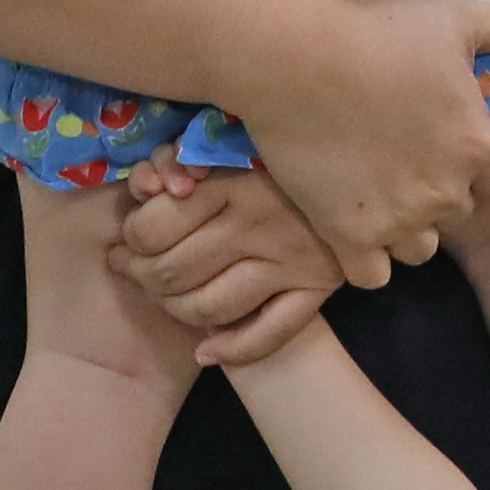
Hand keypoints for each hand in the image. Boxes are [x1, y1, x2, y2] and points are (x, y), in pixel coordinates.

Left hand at [113, 164, 342, 365]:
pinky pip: (267, 335)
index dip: (130, 238)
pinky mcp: (317, 288)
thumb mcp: (222, 137)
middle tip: (133, 267)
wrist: (360, 155)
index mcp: (231, 181)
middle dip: (139, 274)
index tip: (129, 237)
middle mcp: (258, 224)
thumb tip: (145, 189)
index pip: (152, 229)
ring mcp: (290, 262)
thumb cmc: (276, 144)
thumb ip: (175, 157)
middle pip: (170, 273)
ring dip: (172, 309)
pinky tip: (205, 351)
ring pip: (206, 308)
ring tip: (163, 295)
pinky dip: (231, 351)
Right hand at [245, 0, 489, 271]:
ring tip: (377, 190)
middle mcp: (445, 192)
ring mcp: (397, 219)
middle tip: (402, 158)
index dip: (474, 163)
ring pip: (420, 248)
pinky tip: (351, 223)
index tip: (443, 142)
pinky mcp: (348, 237)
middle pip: (458, 212)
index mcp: (478, 146)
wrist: (294, 54)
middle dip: (439, 192)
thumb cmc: (378, 28)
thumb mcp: (459, 18)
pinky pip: (373, 275)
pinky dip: (367, 257)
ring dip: (407, 227)